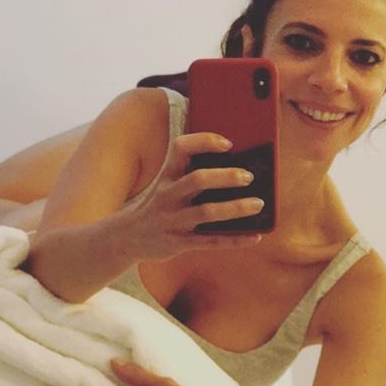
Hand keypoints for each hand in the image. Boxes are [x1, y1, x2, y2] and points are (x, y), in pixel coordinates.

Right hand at [117, 132, 264, 260]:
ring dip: (235, 208)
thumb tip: (240, 169)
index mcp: (166, 175)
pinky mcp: (177, 243)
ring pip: (206, 212)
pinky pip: (209, 242)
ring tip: (259, 204)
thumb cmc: (160, 204)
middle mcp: (167, 195)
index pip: (180, 148)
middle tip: (250, 177)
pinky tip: (255, 236)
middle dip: (225, 177)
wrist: (125, 237)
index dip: (204, 142)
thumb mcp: (167, 184)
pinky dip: (235, 240)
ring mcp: (172, 220)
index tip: (228, 143)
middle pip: (197, 180)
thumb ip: (192, 174)